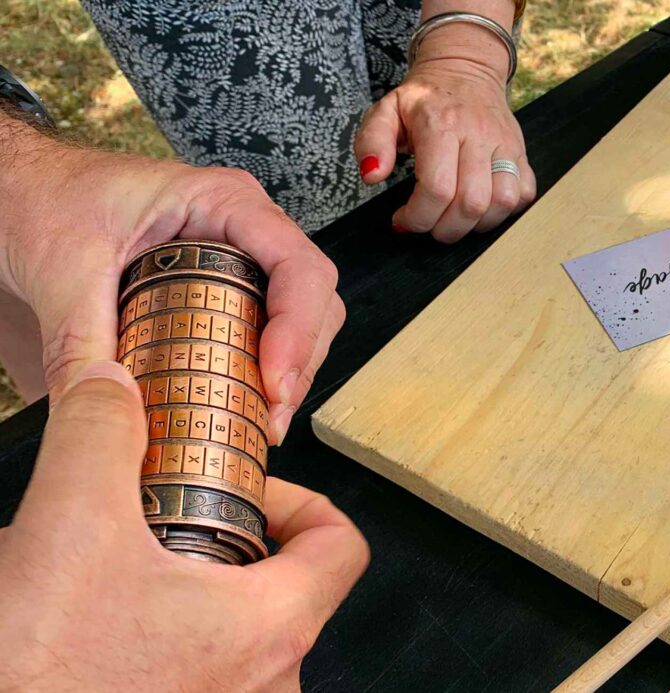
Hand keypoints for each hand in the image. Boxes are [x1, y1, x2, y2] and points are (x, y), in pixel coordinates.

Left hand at [0, 115, 344, 442]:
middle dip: (300, 363)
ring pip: (301, 322)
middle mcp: (245, 232)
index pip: (297, 266)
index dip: (299, 328)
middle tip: (269, 417)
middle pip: (313, 301)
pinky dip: (264, 375)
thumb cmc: (49, 199)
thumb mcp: (62, 267)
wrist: (21, 194)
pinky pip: (266, 334)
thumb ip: (77, 342)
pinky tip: (243, 407)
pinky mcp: (223, 294)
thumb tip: (99, 412)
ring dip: (291, 375)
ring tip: (261, 422)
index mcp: (224, 204)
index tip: (274, 382)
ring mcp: (240, 263)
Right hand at [0, 361, 368, 690]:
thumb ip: (102, 435)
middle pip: (288, 586)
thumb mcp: (70, 526)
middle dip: (232, 542)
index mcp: (270, 626)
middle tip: (179, 524)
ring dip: (196, 591)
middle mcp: (266, 684)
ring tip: (133, 571)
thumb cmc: (37, 675)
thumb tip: (113, 384)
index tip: (252, 491)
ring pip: (240, 631)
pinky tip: (106, 623)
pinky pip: (202, 672)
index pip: (342, 545)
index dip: (304, 501)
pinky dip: (169, 637)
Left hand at [354, 19, 536, 242]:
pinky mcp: (521, 152)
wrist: (464, 69)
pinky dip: (504, 212)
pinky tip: (481, 208)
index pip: (437, 188)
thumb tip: (372, 175)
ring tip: (454, 220)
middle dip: (445, 229)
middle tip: (429, 225)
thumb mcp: (386, 110)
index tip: (403, 220)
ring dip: (476, 224)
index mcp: (441, 124)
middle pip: (471, 203)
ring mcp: (505, 144)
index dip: (418, 217)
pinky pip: (523, 194)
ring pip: (502, 203)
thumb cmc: (423, 99)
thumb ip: (372, 141)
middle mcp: (478, 135)